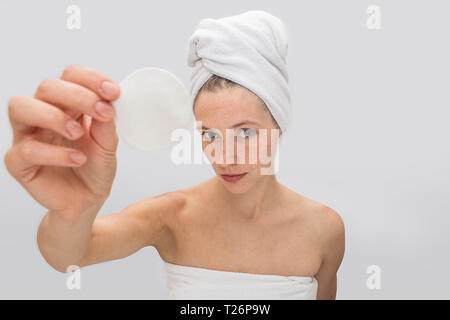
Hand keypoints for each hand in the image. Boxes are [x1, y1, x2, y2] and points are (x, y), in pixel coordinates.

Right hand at [4, 65, 120, 218]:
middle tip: (102, 112)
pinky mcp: (18, 162)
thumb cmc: (94, 168)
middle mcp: (43, 115)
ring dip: (53, 116)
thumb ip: (106, 122)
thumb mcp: (108, 143)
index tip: (113, 92)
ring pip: (21, 107)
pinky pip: (26, 150)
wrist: (87, 200)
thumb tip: (107, 100)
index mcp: (66, 105)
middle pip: (46, 86)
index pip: (70, 76)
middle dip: (77, 95)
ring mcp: (27, 136)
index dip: (90, 79)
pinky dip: (55, 154)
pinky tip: (77, 159)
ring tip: (78, 133)